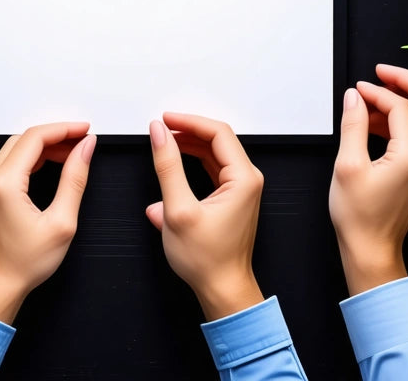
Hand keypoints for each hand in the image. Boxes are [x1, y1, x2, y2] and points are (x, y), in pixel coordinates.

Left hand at [0, 122, 95, 323]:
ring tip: (70, 154)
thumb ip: (74, 180)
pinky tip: (49, 167)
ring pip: (14, 150)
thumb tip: (84, 150)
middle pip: (24, 140)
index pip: (36, 138)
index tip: (85, 130)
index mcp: (4, 184)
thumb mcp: (61, 223)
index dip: (64, 129)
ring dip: (43, 147)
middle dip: (56, 136)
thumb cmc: (22, 265)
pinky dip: (29, 160)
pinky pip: (6, 164)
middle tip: (81, 143)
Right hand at [147, 113, 264, 320]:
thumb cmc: (207, 260)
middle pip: (217, 139)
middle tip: (161, 128)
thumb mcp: (178, 210)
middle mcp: (248, 180)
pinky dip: (194, 160)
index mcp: (243, 179)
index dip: (188, 121)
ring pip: (215, 153)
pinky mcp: (232, 197)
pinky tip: (175, 160)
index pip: (217, 132)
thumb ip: (168, 167)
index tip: (165, 120)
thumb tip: (159, 135)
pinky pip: (214, 168)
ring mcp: (241, 189)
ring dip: (189, 144)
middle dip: (188, 130)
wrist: (222, 289)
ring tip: (165, 141)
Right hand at [330, 65, 407, 295]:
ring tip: (368, 102)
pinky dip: (399, 121)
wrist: (372, 249)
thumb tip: (354, 97)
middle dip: (403, 81)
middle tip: (380, 72)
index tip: (356, 91)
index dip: (376, 92)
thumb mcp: (348, 165)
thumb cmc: (360, 217)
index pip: (401, 106)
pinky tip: (375, 123)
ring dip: (398, 102)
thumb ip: (354, 124)